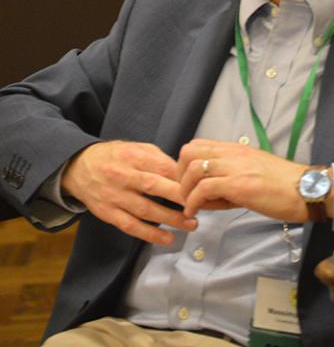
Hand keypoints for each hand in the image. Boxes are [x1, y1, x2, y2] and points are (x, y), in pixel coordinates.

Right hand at [61, 140, 196, 244]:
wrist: (78, 167)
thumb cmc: (114, 157)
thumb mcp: (135, 148)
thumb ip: (158, 159)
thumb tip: (183, 173)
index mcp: (132, 156)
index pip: (161, 166)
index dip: (181, 177)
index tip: (199, 185)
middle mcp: (122, 176)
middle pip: (154, 187)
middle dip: (179, 197)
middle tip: (201, 205)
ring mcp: (115, 196)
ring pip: (145, 210)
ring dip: (170, 219)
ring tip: (191, 223)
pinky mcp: (108, 213)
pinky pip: (131, 226)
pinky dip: (150, 234)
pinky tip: (168, 238)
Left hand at [178, 138, 313, 222]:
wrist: (306, 190)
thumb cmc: (283, 186)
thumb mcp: (252, 174)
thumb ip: (229, 179)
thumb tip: (206, 196)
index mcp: (236, 149)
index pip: (198, 144)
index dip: (185, 164)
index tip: (187, 184)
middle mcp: (233, 153)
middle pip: (189, 151)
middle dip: (180, 174)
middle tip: (185, 194)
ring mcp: (236, 167)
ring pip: (193, 168)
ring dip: (185, 190)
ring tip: (190, 206)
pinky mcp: (239, 185)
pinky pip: (204, 188)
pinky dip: (193, 202)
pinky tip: (196, 213)